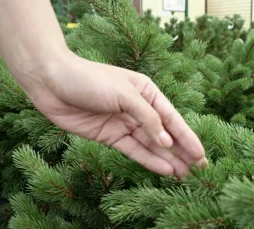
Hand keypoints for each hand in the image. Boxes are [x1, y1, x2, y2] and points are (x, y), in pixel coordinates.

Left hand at [27, 54, 206, 178]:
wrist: (51, 81)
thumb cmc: (90, 79)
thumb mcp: (124, 95)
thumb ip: (147, 119)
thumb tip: (167, 142)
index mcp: (148, 92)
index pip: (172, 119)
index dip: (188, 138)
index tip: (202, 154)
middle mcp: (139, 109)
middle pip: (164, 134)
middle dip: (182, 152)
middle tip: (200, 170)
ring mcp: (125, 124)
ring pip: (151, 146)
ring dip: (168, 160)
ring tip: (186, 176)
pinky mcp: (110, 136)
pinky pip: (133, 151)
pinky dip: (148, 160)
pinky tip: (164, 170)